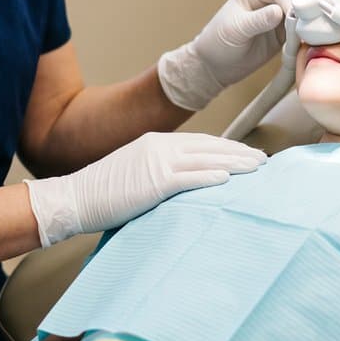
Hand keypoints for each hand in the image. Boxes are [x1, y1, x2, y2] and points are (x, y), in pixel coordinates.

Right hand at [24, 132, 265, 246]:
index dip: (227, 147)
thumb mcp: (137, 172)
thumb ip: (161, 171)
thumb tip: (186, 180)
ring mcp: (157, 162)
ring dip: (234, 164)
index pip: (202, 142)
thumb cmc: (104, 192)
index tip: (246, 154)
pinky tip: (228, 180)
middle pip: (210, 147)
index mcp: (157, 142)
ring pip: (205, 160)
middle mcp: (160, 146)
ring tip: (256, 168)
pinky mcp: (153, 181)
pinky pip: (188, 178)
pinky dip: (210, 177)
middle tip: (263, 159)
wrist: (75, 198)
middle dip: (239, 153)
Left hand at [157, 0, 305, 110]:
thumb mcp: (236, 30)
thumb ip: (258, 20)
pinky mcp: (284, 31)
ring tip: (314, 33)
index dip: (292, 1)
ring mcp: (278, 13)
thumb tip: (279, 11)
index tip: (299, 18)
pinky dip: (309, 31)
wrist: (215, 65)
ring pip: (304, 8)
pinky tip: (311, 40)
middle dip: (307, 5)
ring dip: (311, 18)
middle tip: (312, 24)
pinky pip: (303, 26)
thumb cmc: (218, 43)